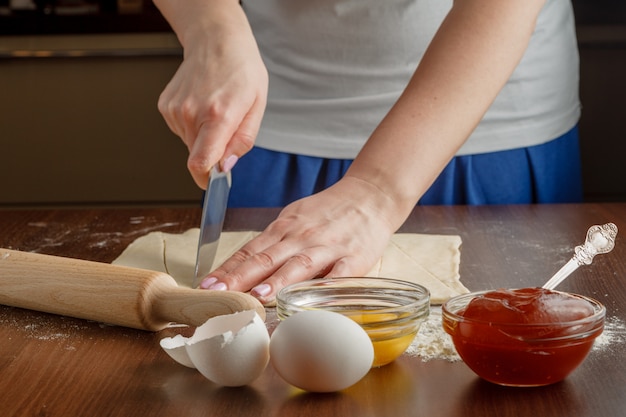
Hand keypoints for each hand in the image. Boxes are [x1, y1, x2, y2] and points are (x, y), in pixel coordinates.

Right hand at [158, 25, 267, 187]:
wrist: (216, 41)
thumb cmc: (242, 71)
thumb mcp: (257, 106)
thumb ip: (242, 141)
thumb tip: (225, 166)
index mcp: (218, 116)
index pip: (200, 162)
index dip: (206, 179)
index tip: (212, 182)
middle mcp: (192, 114)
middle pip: (197, 156)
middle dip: (212, 152)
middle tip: (226, 128)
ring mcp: (175, 109)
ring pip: (189, 143)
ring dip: (203, 136)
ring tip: (214, 109)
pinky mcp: (165, 106)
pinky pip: (181, 130)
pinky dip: (192, 125)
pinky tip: (201, 104)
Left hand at [199, 177, 399, 302]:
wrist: (371, 195)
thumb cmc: (329, 212)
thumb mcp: (295, 219)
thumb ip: (274, 243)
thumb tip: (244, 267)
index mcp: (285, 229)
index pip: (250, 251)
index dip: (227, 269)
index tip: (206, 286)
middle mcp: (301, 237)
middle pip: (266, 259)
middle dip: (239, 278)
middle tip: (217, 295)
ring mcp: (328, 248)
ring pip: (298, 265)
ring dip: (277, 282)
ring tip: (256, 296)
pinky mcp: (354, 258)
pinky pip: (338, 276)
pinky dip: (324, 288)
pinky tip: (311, 302)